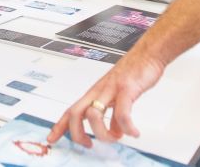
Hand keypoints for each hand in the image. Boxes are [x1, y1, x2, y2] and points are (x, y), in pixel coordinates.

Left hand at [48, 50, 164, 147]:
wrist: (148, 53)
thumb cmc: (133, 71)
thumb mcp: (119, 95)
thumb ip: (114, 113)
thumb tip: (115, 131)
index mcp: (95, 92)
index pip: (72, 110)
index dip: (60, 126)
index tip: (51, 139)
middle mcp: (99, 90)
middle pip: (76, 113)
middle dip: (78, 134)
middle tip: (88, 145)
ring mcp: (112, 89)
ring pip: (94, 115)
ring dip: (104, 134)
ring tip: (117, 137)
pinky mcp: (127, 89)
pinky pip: (122, 114)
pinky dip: (127, 128)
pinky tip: (134, 132)